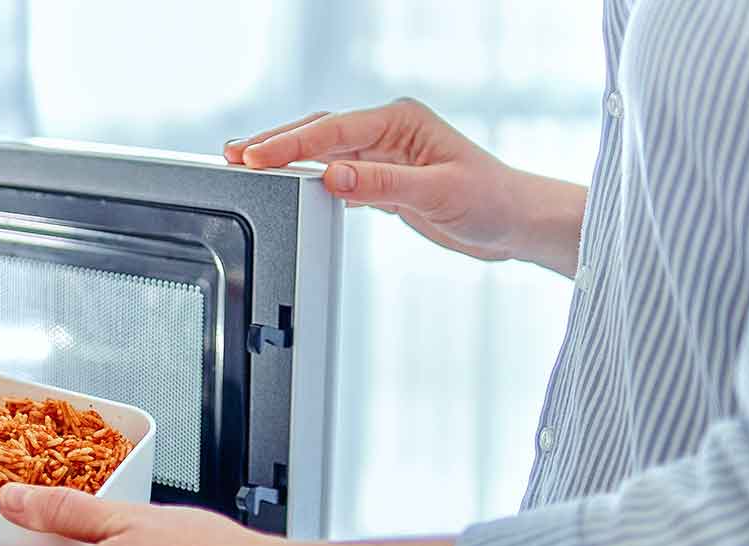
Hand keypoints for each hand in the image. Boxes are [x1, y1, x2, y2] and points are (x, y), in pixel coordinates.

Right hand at [224, 99, 585, 276]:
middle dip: (276, 143)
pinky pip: (335, 171)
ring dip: (287, 159)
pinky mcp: (382, 178)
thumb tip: (334, 176)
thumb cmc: (490, 200)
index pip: (334, 129)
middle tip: (234, 155)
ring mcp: (383, 153)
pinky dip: (307, 177)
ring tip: (247, 164)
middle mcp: (388, 131)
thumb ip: (383, 185)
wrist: (514, 223)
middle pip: (319, 131)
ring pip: (323, 151)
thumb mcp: (437, 193)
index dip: (292, 144)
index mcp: (400, 121)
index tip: (257, 157)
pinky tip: (287, 183)